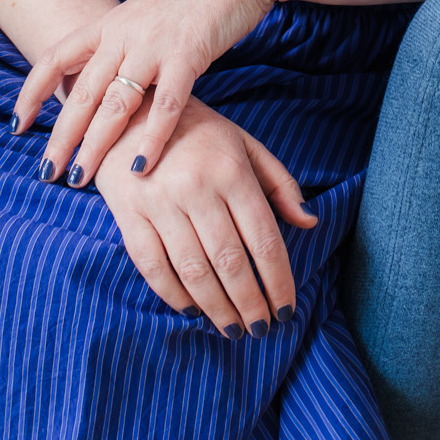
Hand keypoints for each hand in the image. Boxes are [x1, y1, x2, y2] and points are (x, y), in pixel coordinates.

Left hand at [12, 0, 273, 188]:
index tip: (17, 126)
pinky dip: (151, 139)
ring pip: (115, 104)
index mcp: (108, 23)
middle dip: (60, 136)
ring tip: (80, 178)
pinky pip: (165, 105)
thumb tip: (103, 81)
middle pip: (81, 92)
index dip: (31, 93)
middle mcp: (123, 34)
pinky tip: (139, 168)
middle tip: (46, 173)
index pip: (54, 58)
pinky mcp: (188, 55)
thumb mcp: (144, 15)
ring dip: (95, 145)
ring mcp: (153, 45)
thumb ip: (121, 45)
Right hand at [94, 98, 315, 334]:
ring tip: (232, 329)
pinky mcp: (129, 214)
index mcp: (231, 171)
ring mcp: (160, 202)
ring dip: (217, 308)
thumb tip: (309, 222)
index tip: (287, 309)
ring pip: (193, 270)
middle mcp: (197, 188)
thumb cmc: (198, 132)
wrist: (131, 110)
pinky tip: (191, 310)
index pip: (263, 239)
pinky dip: (173, 294)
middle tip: (261, 329)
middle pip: (230, 261)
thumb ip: (279, 183)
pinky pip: (153, 265)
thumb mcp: (244, 145)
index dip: (278, 280)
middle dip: (250, 303)